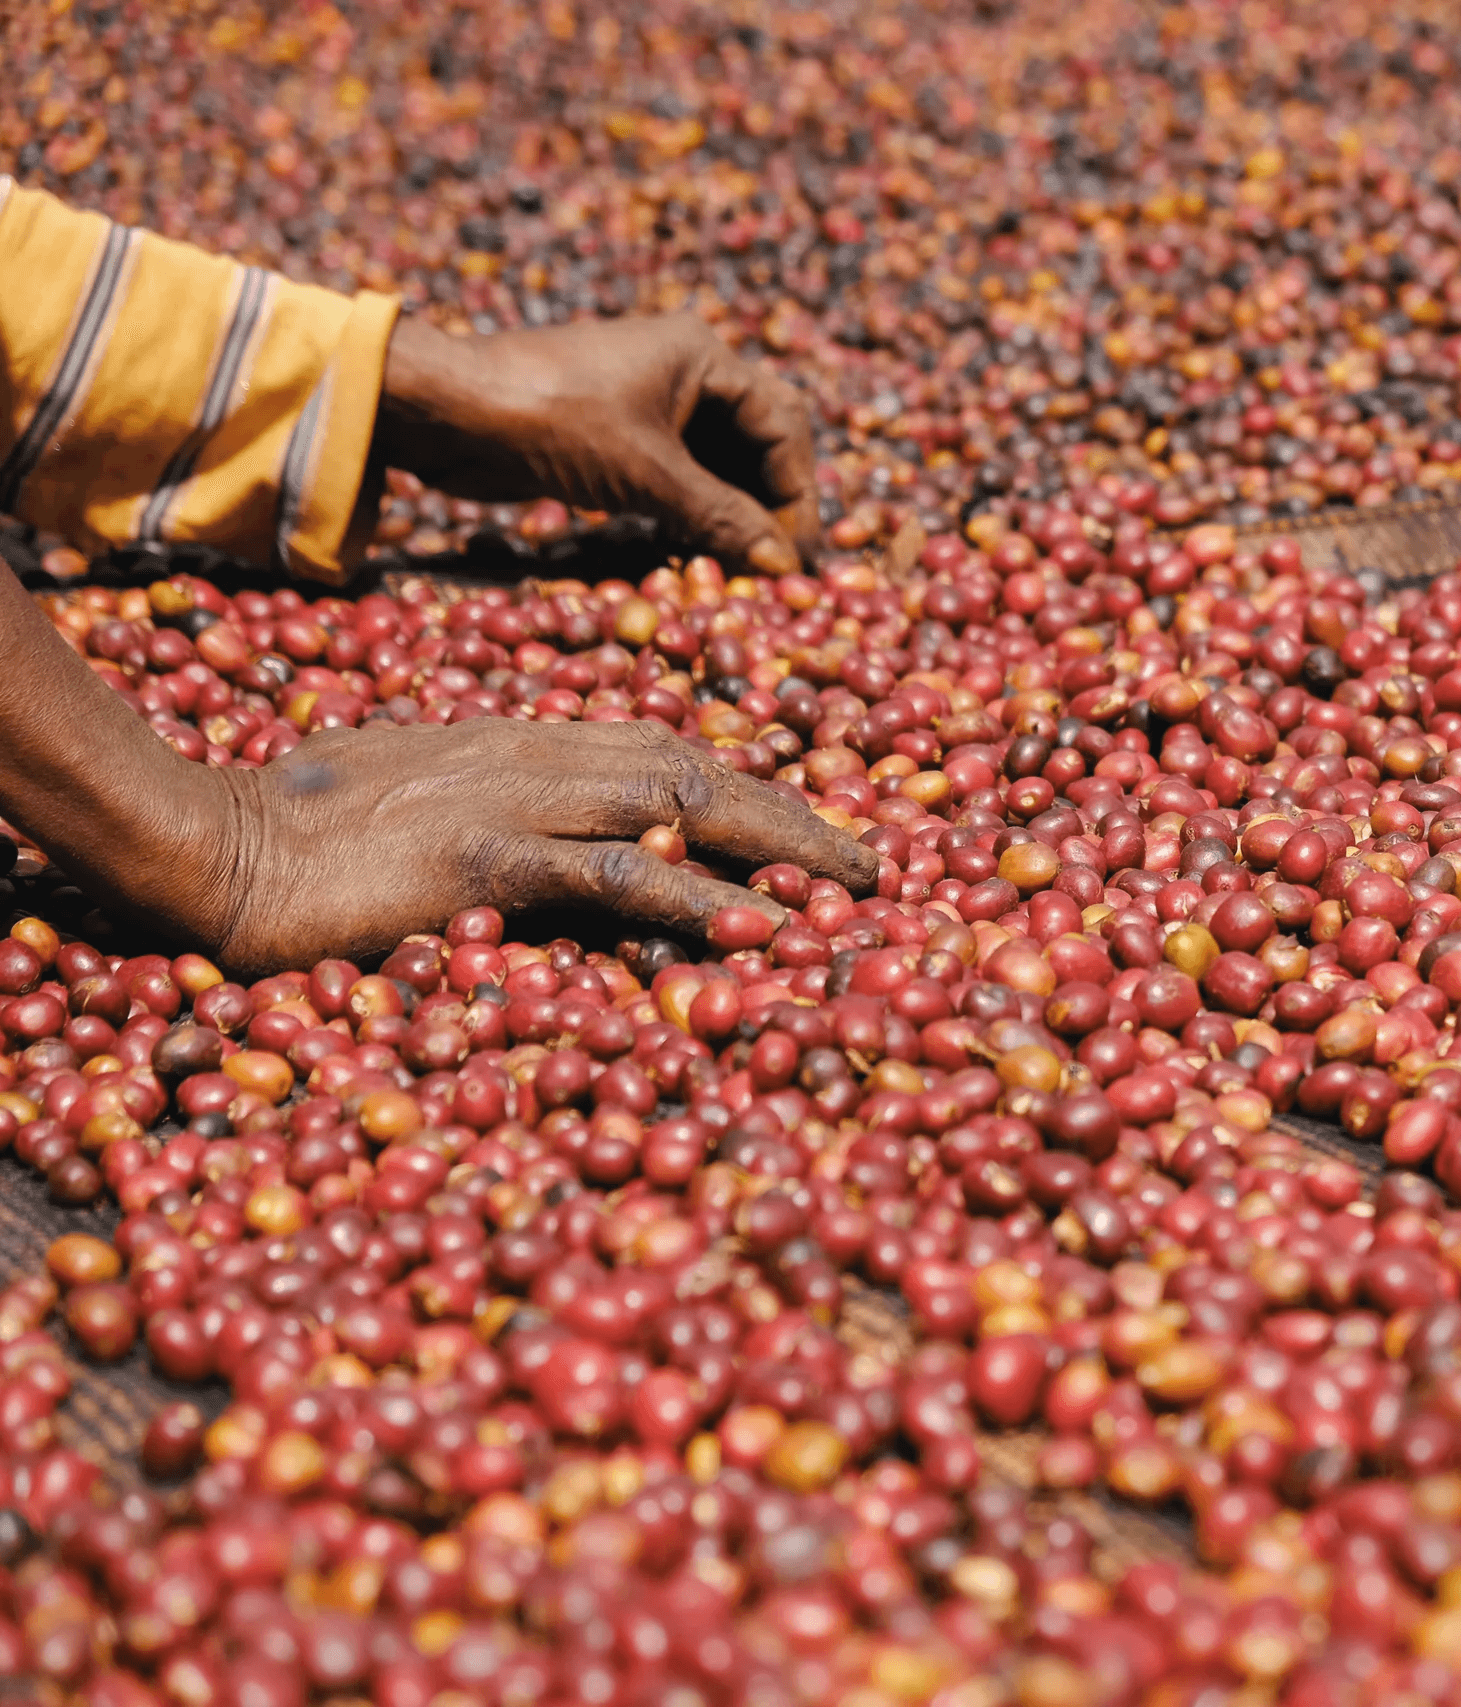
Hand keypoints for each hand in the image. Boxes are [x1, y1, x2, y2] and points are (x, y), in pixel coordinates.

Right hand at [134, 720, 875, 974]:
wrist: (202, 843)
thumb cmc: (288, 834)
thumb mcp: (403, 802)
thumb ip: (478, 813)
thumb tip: (526, 852)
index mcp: (518, 743)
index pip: (659, 750)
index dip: (744, 788)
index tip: (806, 826)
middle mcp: (534, 755)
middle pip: (696, 768)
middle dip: (792, 814)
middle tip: (869, 863)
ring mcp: (514, 800)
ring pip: (680, 807)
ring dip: (777, 848)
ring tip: (852, 891)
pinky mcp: (485, 858)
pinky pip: (615, 875)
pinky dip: (696, 898)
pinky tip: (758, 927)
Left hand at [371, 315, 819, 575]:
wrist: (446, 411)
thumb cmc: (551, 421)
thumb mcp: (646, 473)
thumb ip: (720, 517)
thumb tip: (783, 562)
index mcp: (702, 356)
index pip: (782, 422)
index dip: (797, 490)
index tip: (797, 551)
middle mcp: (684, 373)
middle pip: (757, 442)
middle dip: (771, 502)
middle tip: (778, 564)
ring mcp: (650, 404)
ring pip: (718, 464)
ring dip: (734, 514)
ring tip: (742, 567)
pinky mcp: (618, 438)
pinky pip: (679, 478)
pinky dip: (695, 515)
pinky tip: (700, 553)